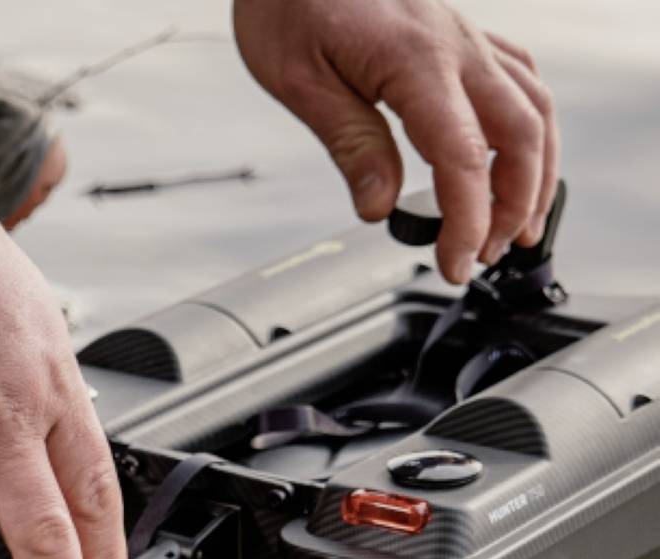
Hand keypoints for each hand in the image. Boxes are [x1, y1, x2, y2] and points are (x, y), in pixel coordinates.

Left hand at [233, 0, 559, 282]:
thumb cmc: (290, 1)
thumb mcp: (300, 81)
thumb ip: (351, 143)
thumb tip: (379, 206)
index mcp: (417, 62)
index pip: (464, 158)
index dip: (467, 222)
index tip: (455, 264)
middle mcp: (456, 46)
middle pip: (522, 134)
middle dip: (514, 206)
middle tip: (485, 253)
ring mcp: (465, 37)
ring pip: (533, 106)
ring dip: (535, 171)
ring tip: (516, 223)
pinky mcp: (459, 35)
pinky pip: (518, 79)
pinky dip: (528, 127)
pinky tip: (515, 153)